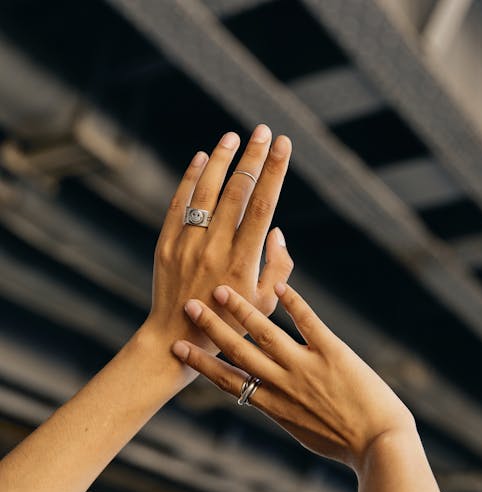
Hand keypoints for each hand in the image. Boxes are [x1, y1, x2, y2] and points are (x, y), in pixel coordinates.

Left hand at [142, 125, 292, 378]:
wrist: (175, 338)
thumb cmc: (229, 323)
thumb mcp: (264, 302)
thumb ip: (278, 266)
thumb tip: (276, 229)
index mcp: (243, 262)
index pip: (262, 205)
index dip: (274, 171)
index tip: (284, 145)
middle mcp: (215, 248)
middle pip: (237, 190)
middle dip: (253, 156)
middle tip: (263, 131)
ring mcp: (187, 244)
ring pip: (206, 191)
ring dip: (221, 159)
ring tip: (233, 137)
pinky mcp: (166, 244)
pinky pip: (178, 203)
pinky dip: (190, 178)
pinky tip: (201, 158)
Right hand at [171, 282, 414, 471]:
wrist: (380, 445)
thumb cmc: (345, 444)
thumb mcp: (304, 432)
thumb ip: (284, 412)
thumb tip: (272, 402)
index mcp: (274, 406)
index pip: (228, 381)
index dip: (202, 362)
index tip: (178, 347)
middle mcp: (283, 384)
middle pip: (239, 352)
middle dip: (212, 329)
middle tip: (189, 306)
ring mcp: (307, 367)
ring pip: (265, 334)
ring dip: (242, 311)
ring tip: (222, 290)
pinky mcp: (333, 353)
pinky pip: (308, 323)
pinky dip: (293, 302)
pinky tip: (279, 284)